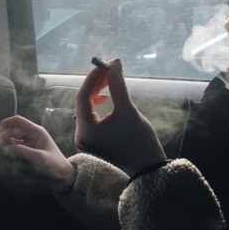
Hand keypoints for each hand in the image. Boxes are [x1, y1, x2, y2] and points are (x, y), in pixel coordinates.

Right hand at [0, 115, 75, 193]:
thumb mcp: (38, 157)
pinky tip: (7, 154)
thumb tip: (6, 149)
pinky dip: (11, 149)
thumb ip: (22, 151)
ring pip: (15, 138)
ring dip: (7, 141)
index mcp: (36, 131)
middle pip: (14, 129)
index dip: (6, 123)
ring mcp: (31, 143)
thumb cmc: (54, 164)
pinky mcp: (30, 151)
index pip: (18, 121)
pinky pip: (17, 147)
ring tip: (0, 149)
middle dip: (4, 134)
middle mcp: (33, 135)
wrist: (62, 176)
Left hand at [75, 58, 165, 176]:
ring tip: (110, 80)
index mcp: (85, 130)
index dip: (93, 78)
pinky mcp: (92, 138)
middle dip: (95, 83)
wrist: (148, 167)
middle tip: (109, 69)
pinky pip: (90, 115)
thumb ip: (118, 85)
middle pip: (82, 101)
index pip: (82, 97)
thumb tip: (114, 62)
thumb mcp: (128, 110)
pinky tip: (107, 97)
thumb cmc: (140, 141)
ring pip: (86, 107)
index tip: (105, 64)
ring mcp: (85, 138)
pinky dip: (97, 103)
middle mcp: (80, 135)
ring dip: (97, 91)